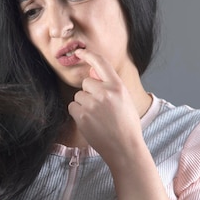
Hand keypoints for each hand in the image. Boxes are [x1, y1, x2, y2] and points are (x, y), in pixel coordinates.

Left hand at [67, 49, 143, 163]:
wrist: (125, 148)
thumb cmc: (126, 125)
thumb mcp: (125, 99)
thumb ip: (110, 86)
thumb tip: (92, 74)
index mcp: (118, 86)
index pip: (101, 63)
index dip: (88, 55)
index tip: (79, 52)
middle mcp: (105, 92)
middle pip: (86, 83)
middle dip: (89, 93)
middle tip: (101, 108)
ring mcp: (92, 104)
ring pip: (78, 96)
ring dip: (83, 104)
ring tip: (97, 117)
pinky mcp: (82, 116)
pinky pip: (72, 107)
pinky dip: (78, 114)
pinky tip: (90, 123)